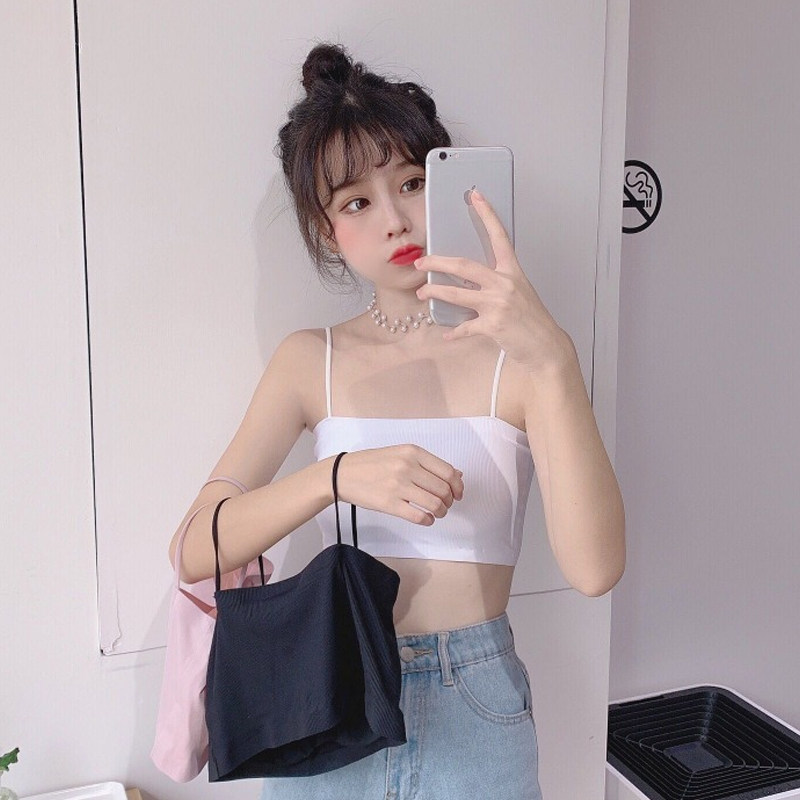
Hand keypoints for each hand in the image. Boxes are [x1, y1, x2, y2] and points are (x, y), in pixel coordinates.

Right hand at [335, 446, 463, 524]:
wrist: (341, 473)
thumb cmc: (371, 464)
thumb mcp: (400, 454)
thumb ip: (427, 463)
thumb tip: (456, 475)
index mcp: (412, 452)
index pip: (447, 471)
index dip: (457, 486)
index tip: (458, 493)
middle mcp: (407, 467)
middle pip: (443, 489)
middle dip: (449, 501)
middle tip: (446, 505)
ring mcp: (398, 486)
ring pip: (434, 504)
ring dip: (441, 512)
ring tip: (436, 513)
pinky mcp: (389, 504)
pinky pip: (419, 516)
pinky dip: (428, 520)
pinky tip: (426, 519)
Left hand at [415, 189, 570, 373]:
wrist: (546, 345)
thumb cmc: (532, 319)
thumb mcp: (519, 292)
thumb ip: (497, 283)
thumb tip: (470, 280)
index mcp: (512, 272)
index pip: (499, 237)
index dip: (487, 215)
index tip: (476, 196)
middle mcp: (504, 284)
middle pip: (463, 266)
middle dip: (437, 262)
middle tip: (421, 262)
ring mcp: (497, 305)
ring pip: (456, 294)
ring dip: (434, 292)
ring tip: (422, 292)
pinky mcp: (492, 325)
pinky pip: (464, 327)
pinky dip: (453, 332)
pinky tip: (446, 334)